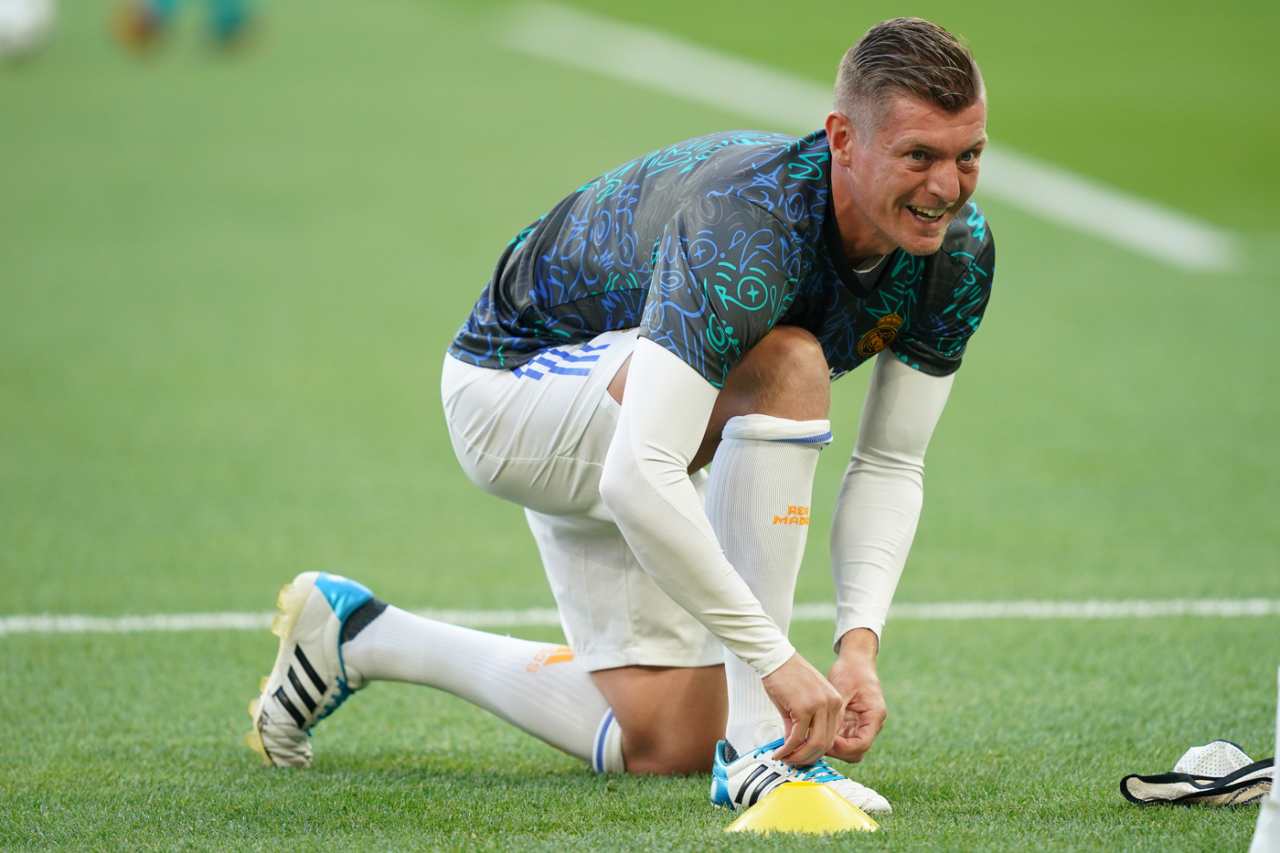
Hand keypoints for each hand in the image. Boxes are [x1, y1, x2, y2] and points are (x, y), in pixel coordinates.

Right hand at [760, 652, 843, 765]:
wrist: (775, 658)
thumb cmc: (786, 677)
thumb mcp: (802, 702)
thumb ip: (804, 724)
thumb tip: (796, 747)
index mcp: (835, 702)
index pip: (831, 735)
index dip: (817, 750)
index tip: (803, 756)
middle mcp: (831, 704)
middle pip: (825, 743)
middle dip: (808, 758)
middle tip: (793, 762)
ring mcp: (819, 706)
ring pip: (814, 744)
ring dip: (798, 756)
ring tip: (785, 759)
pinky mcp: (803, 708)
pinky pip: (797, 737)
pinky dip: (787, 749)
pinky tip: (779, 752)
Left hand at [826, 628, 887, 762]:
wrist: (855, 660)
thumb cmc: (851, 670)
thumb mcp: (843, 689)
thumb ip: (838, 711)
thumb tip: (826, 732)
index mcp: (874, 716)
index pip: (861, 744)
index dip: (842, 748)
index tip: (824, 741)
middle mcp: (870, 725)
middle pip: (855, 751)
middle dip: (835, 751)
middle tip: (813, 742)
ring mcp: (861, 725)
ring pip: (847, 748)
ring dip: (830, 747)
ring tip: (811, 739)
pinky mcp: (851, 724)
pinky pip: (841, 739)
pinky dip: (828, 739)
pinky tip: (813, 733)